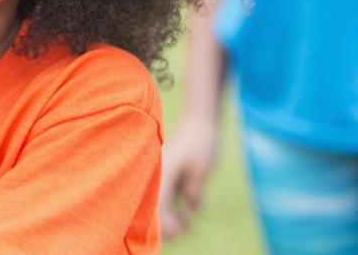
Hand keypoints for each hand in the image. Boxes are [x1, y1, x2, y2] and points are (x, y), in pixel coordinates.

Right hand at [158, 117, 218, 238]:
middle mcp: (158, 175)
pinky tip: (190, 212)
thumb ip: (193, 191)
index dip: (164, 223)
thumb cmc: (200, 145)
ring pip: (161, 200)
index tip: (176, 233)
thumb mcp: (200, 170)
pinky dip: (176, 204)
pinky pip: (169, 193)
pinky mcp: (171, 172)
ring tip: (187, 227)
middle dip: (167, 222)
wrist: (200, 123)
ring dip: (172, 215)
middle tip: (181, 233)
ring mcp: (163, 173)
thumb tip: (191, 208)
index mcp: (161, 175)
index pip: (158, 206)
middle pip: (156, 205)